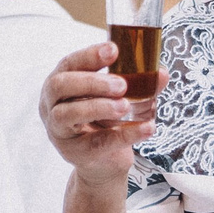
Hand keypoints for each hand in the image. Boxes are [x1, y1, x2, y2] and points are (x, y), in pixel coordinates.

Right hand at [42, 43, 160, 187]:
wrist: (104, 162)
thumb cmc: (106, 122)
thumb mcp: (122, 98)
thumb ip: (140, 85)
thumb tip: (162, 73)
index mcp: (62, 83)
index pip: (69, 63)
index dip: (89, 55)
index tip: (114, 50)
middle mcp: (51, 104)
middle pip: (60, 85)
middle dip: (91, 82)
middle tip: (121, 84)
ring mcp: (58, 130)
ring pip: (67, 114)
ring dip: (98, 107)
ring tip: (125, 106)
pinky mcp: (73, 152)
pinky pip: (95, 143)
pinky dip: (123, 135)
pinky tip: (146, 128)